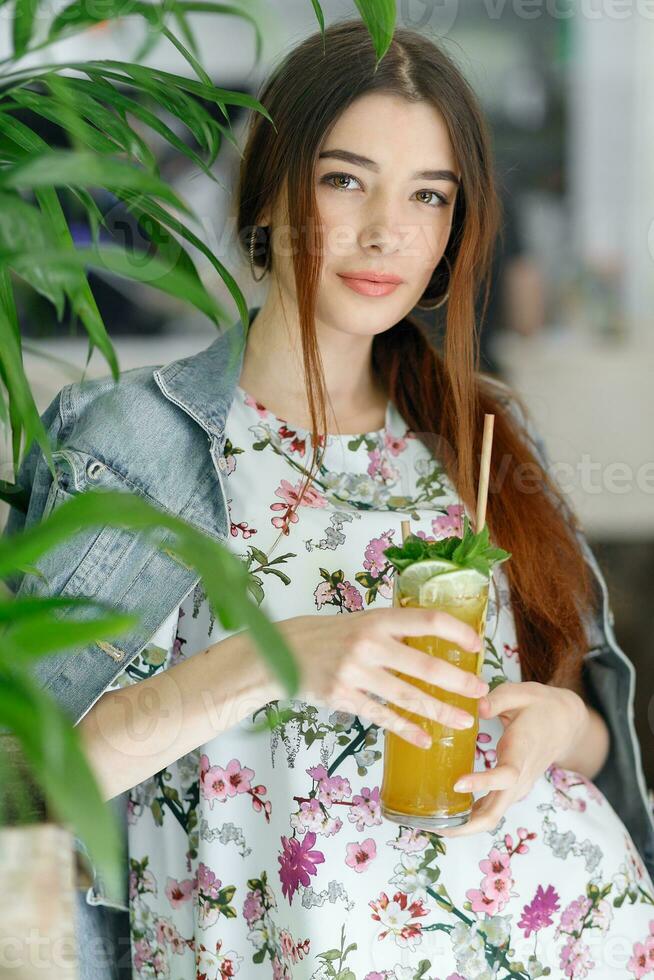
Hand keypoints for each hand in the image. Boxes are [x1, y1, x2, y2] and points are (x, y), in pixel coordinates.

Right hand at [274, 608, 488, 749]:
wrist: (282, 652)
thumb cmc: (328, 635)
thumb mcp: (362, 621)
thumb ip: (393, 630)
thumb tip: (435, 638)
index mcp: (377, 619)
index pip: (428, 621)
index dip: (457, 632)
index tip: (477, 645)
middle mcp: (368, 644)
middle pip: (425, 666)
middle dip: (459, 682)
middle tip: (480, 691)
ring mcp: (355, 673)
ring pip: (408, 698)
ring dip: (441, 711)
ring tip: (464, 721)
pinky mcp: (343, 698)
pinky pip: (382, 717)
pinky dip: (406, 730)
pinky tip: (425, 739)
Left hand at [437, 680, 586, 837]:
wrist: (566, 724)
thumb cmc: (540, 706)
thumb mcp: (521, 693)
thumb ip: (498, 699)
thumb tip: (477, 707)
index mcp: (522, 751)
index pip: (507, 775)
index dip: (483, 782)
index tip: (457, 783)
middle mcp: (520, 777)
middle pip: (496, 812)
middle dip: (465, 825)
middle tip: (431, 825)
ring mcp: (517, 787)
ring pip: (492, 816)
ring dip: (464, 825)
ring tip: (430, 823)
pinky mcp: (511, 790)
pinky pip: (491, 809)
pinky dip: (470, 817)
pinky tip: (446, 814)